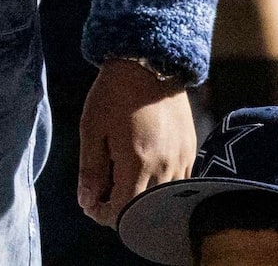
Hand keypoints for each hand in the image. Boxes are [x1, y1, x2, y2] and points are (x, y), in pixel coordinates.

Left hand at [78, 58, 194, 225]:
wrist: (149, 63)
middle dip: (121, 210)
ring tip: (122, 179)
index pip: (123, 212)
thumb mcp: (92, 129)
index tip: (90, 204)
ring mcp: (182, 160)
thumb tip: (87, 202)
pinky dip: (159, 187)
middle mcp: (165, 168)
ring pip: (163, 201)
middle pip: (145, 211)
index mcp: (137, 163)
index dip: (103, 214)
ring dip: (142, 199)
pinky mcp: (191, 151)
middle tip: (103, 193)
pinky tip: (143, 170)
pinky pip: (177, 184)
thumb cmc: (114, 94)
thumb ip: (91, 170)